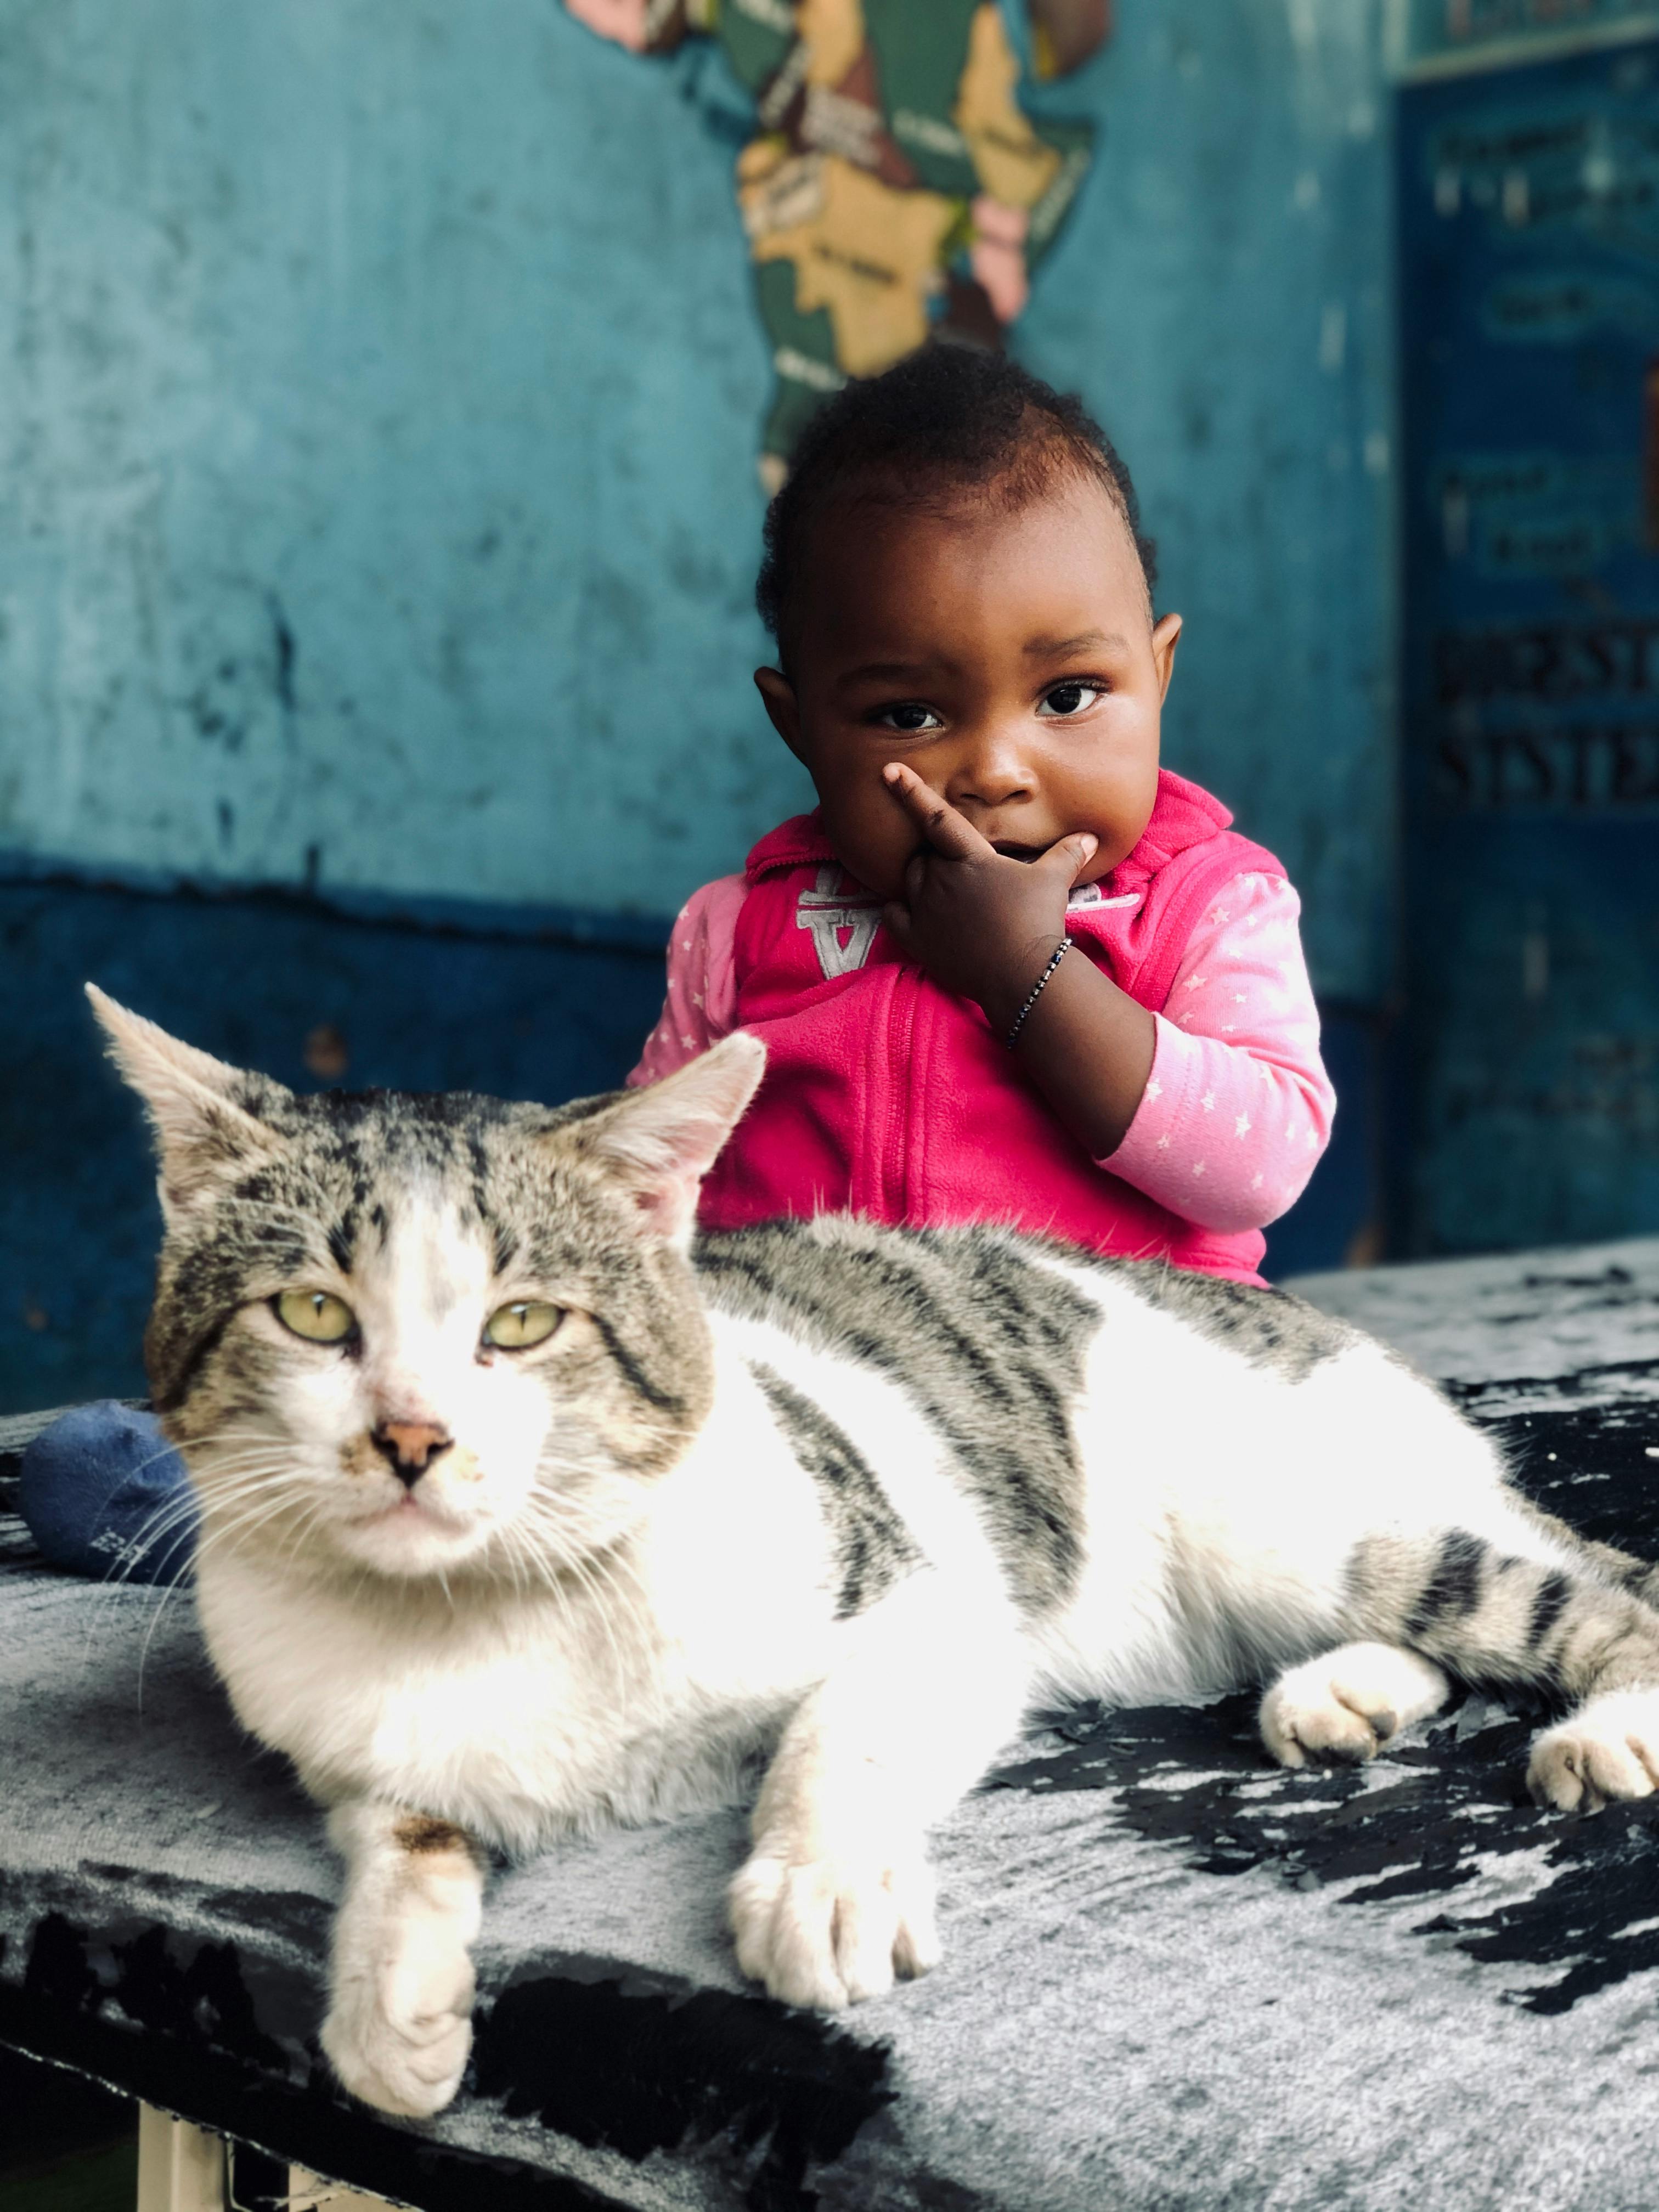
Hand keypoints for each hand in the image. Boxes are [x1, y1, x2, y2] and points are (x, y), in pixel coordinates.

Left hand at [879, 763, 1097, 1027]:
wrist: (1022, 972)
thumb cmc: (1038, 920)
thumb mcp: (1054, 881)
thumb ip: (1066, 853)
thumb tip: (1090, 837)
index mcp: (971, 859)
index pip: (937, 817)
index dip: (911, 791)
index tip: (889, 770)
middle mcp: (941, 879)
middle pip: (925, 855)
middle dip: (938, 857)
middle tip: (965, 876)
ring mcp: (925, 909)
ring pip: (910, 879)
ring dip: (922, 879)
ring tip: (947, 892)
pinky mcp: (916, 938)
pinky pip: (893, 913)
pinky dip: (899, 908)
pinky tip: (912, 911)